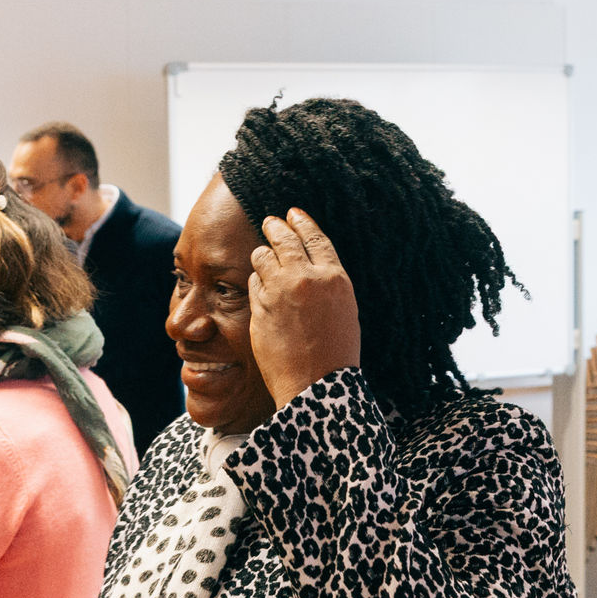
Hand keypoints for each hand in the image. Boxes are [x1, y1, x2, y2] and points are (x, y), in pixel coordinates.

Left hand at [247, 207, 360, 410]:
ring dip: (261, 254)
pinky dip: (255, 281)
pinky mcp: (259, 308)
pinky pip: (253, 283)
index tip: (293, 213)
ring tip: (261, 254)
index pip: (315, 238)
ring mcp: (279, 292)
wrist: (317, 384)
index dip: (302, 223)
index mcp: (334, 277)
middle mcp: (306, 278)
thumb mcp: (344, 310)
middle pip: (285, 240)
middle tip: (269, 220)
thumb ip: (327, 284)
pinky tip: (258, 285)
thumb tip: (312, 267)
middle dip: (275, 227)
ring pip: (263, 257)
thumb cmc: (336, 354)